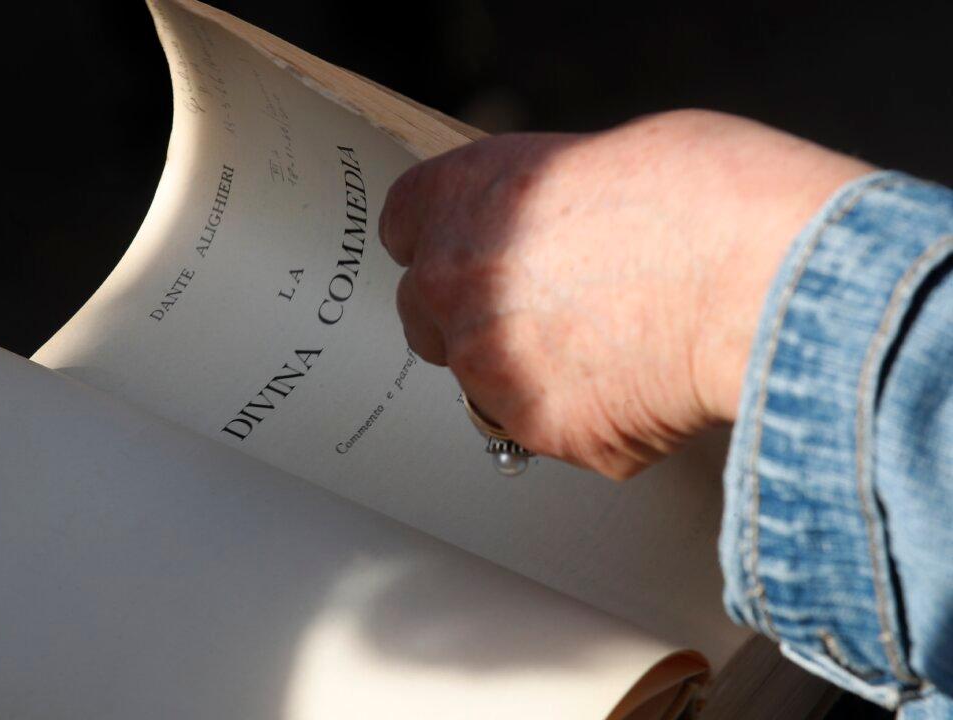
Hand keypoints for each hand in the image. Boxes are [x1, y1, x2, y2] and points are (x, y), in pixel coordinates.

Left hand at [379, 110, 871, 478]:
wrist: (764, 277)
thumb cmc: (704, 198)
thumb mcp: (601, 159)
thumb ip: (543, 204)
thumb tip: (551, 232)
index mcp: (461, 197)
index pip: (404, 226)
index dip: (444, 239)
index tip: (468, 250)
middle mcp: (453, 284)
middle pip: (426, 314)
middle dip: (473, 316)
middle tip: (544, 310)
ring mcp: (490, 367)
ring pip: (484, 382)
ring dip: (526, 373)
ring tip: (611, 349)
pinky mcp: (542, 431)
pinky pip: (551, 429)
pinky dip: (586, 416)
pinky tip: (642, 384)